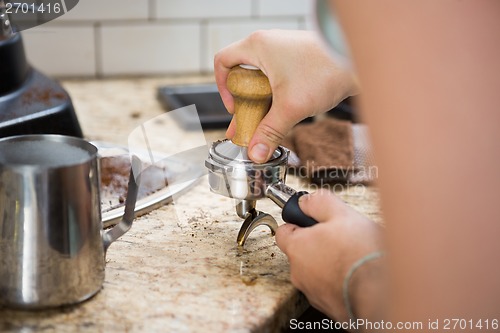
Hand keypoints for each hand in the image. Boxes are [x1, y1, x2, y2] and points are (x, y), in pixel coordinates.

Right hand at [214, 29, 358, 162]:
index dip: (222, 87)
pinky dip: (276, 96)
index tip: (235, 108)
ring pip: (262, 78)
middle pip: (242, 73)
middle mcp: (268, 44)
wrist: (360, 60)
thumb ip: (270, 132)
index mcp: (257, 47)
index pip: (223, 62)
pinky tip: (283, 114)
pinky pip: (278, 78)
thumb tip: (256, 154)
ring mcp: (284, 51)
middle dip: (244, 102)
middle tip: (248, 123)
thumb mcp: (290, 107)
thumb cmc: (326, 71)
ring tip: (264, 124)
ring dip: (261, 101)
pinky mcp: (298, 59)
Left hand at [275, 190, 382, 320]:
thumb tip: (306, 201)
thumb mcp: (341, 214)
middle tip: (340, 238)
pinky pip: (331, 289)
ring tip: (353, 257)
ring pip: (316, 272)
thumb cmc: (362, 255)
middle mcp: (299, 274)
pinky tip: (357, 274)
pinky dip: (340, 281)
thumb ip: (318, 203)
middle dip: (318, 244)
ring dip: (329, 264)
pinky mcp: (330, 307)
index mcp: (297, 248)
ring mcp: (314, 293)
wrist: (383, 293)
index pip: (283, 232)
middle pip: (301, 253)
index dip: (297, 223)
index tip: (310, 221)